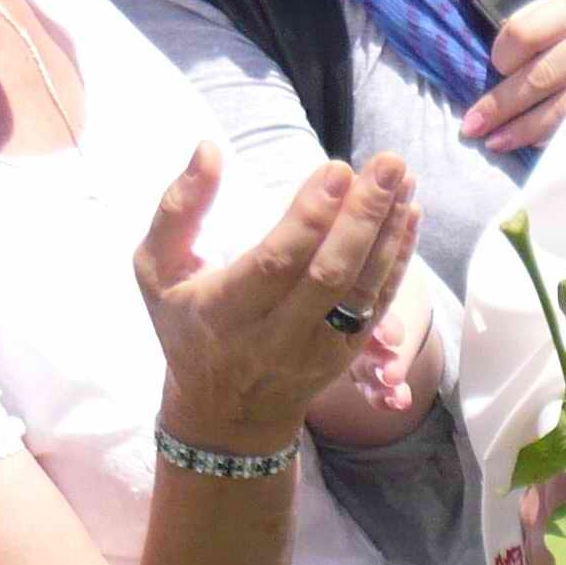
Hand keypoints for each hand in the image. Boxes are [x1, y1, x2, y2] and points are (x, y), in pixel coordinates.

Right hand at [140, 146, 421, 452]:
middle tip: (390, 164)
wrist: (226, 414)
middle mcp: (276, 337)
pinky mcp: (346, 354)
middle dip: (364, 217)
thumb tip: (208, 150)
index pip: (276, 263)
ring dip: (389, 231)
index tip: (338, 169)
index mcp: (225, 313)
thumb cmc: (185, 326)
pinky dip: (397, 259)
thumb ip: (178, 211)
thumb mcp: (156, 271)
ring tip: (404, 178)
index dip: (310, 217)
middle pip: (329, 276)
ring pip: (362, 290)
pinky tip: (409, 215)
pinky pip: (378, 304)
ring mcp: (317, 350)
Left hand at [462, 0, 565, 154]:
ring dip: (524, 128)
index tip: (498, 65)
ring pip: (562, 107)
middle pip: (538, 76)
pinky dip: (558, 134)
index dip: (502, 56)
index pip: (525, 33)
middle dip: (500, 104)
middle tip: (472, 125)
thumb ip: (552, 15)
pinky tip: (538, 144)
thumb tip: (508, 58)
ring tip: (495, 141)